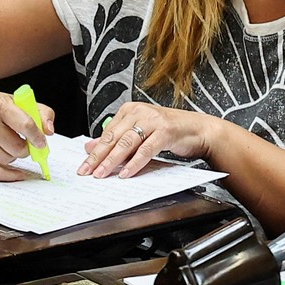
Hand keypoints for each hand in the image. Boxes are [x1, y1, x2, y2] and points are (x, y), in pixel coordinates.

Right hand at [0, 83, 55, 181]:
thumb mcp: (18, 100)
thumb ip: (41, 113)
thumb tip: (48, 131)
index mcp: (0, 106)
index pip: (25, 125)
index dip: (37, 137)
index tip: (41, 143)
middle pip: (16, 147)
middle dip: (26, 148)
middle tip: (26, 143)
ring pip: (6, 159)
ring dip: (14, 156)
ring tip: (11, 146)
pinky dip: (7, 174)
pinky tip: (16, 172)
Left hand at [79, 102, 212, 178]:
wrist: (199, 130)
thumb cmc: (170, 132)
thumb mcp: (140, 134)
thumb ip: (118, 140)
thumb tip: (91, 147)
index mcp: (131, 110)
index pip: (107, 133)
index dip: (94, 151)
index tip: (84, 165)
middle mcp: (140, 112)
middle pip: (114, 137)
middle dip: (99, 157)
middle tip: (87, 172)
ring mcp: (153, 120)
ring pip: (127, 142)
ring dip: (113, 161)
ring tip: (103, 174)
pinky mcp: (166, 130)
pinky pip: (146, 149)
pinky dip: (135, 162)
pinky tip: (126, 172)